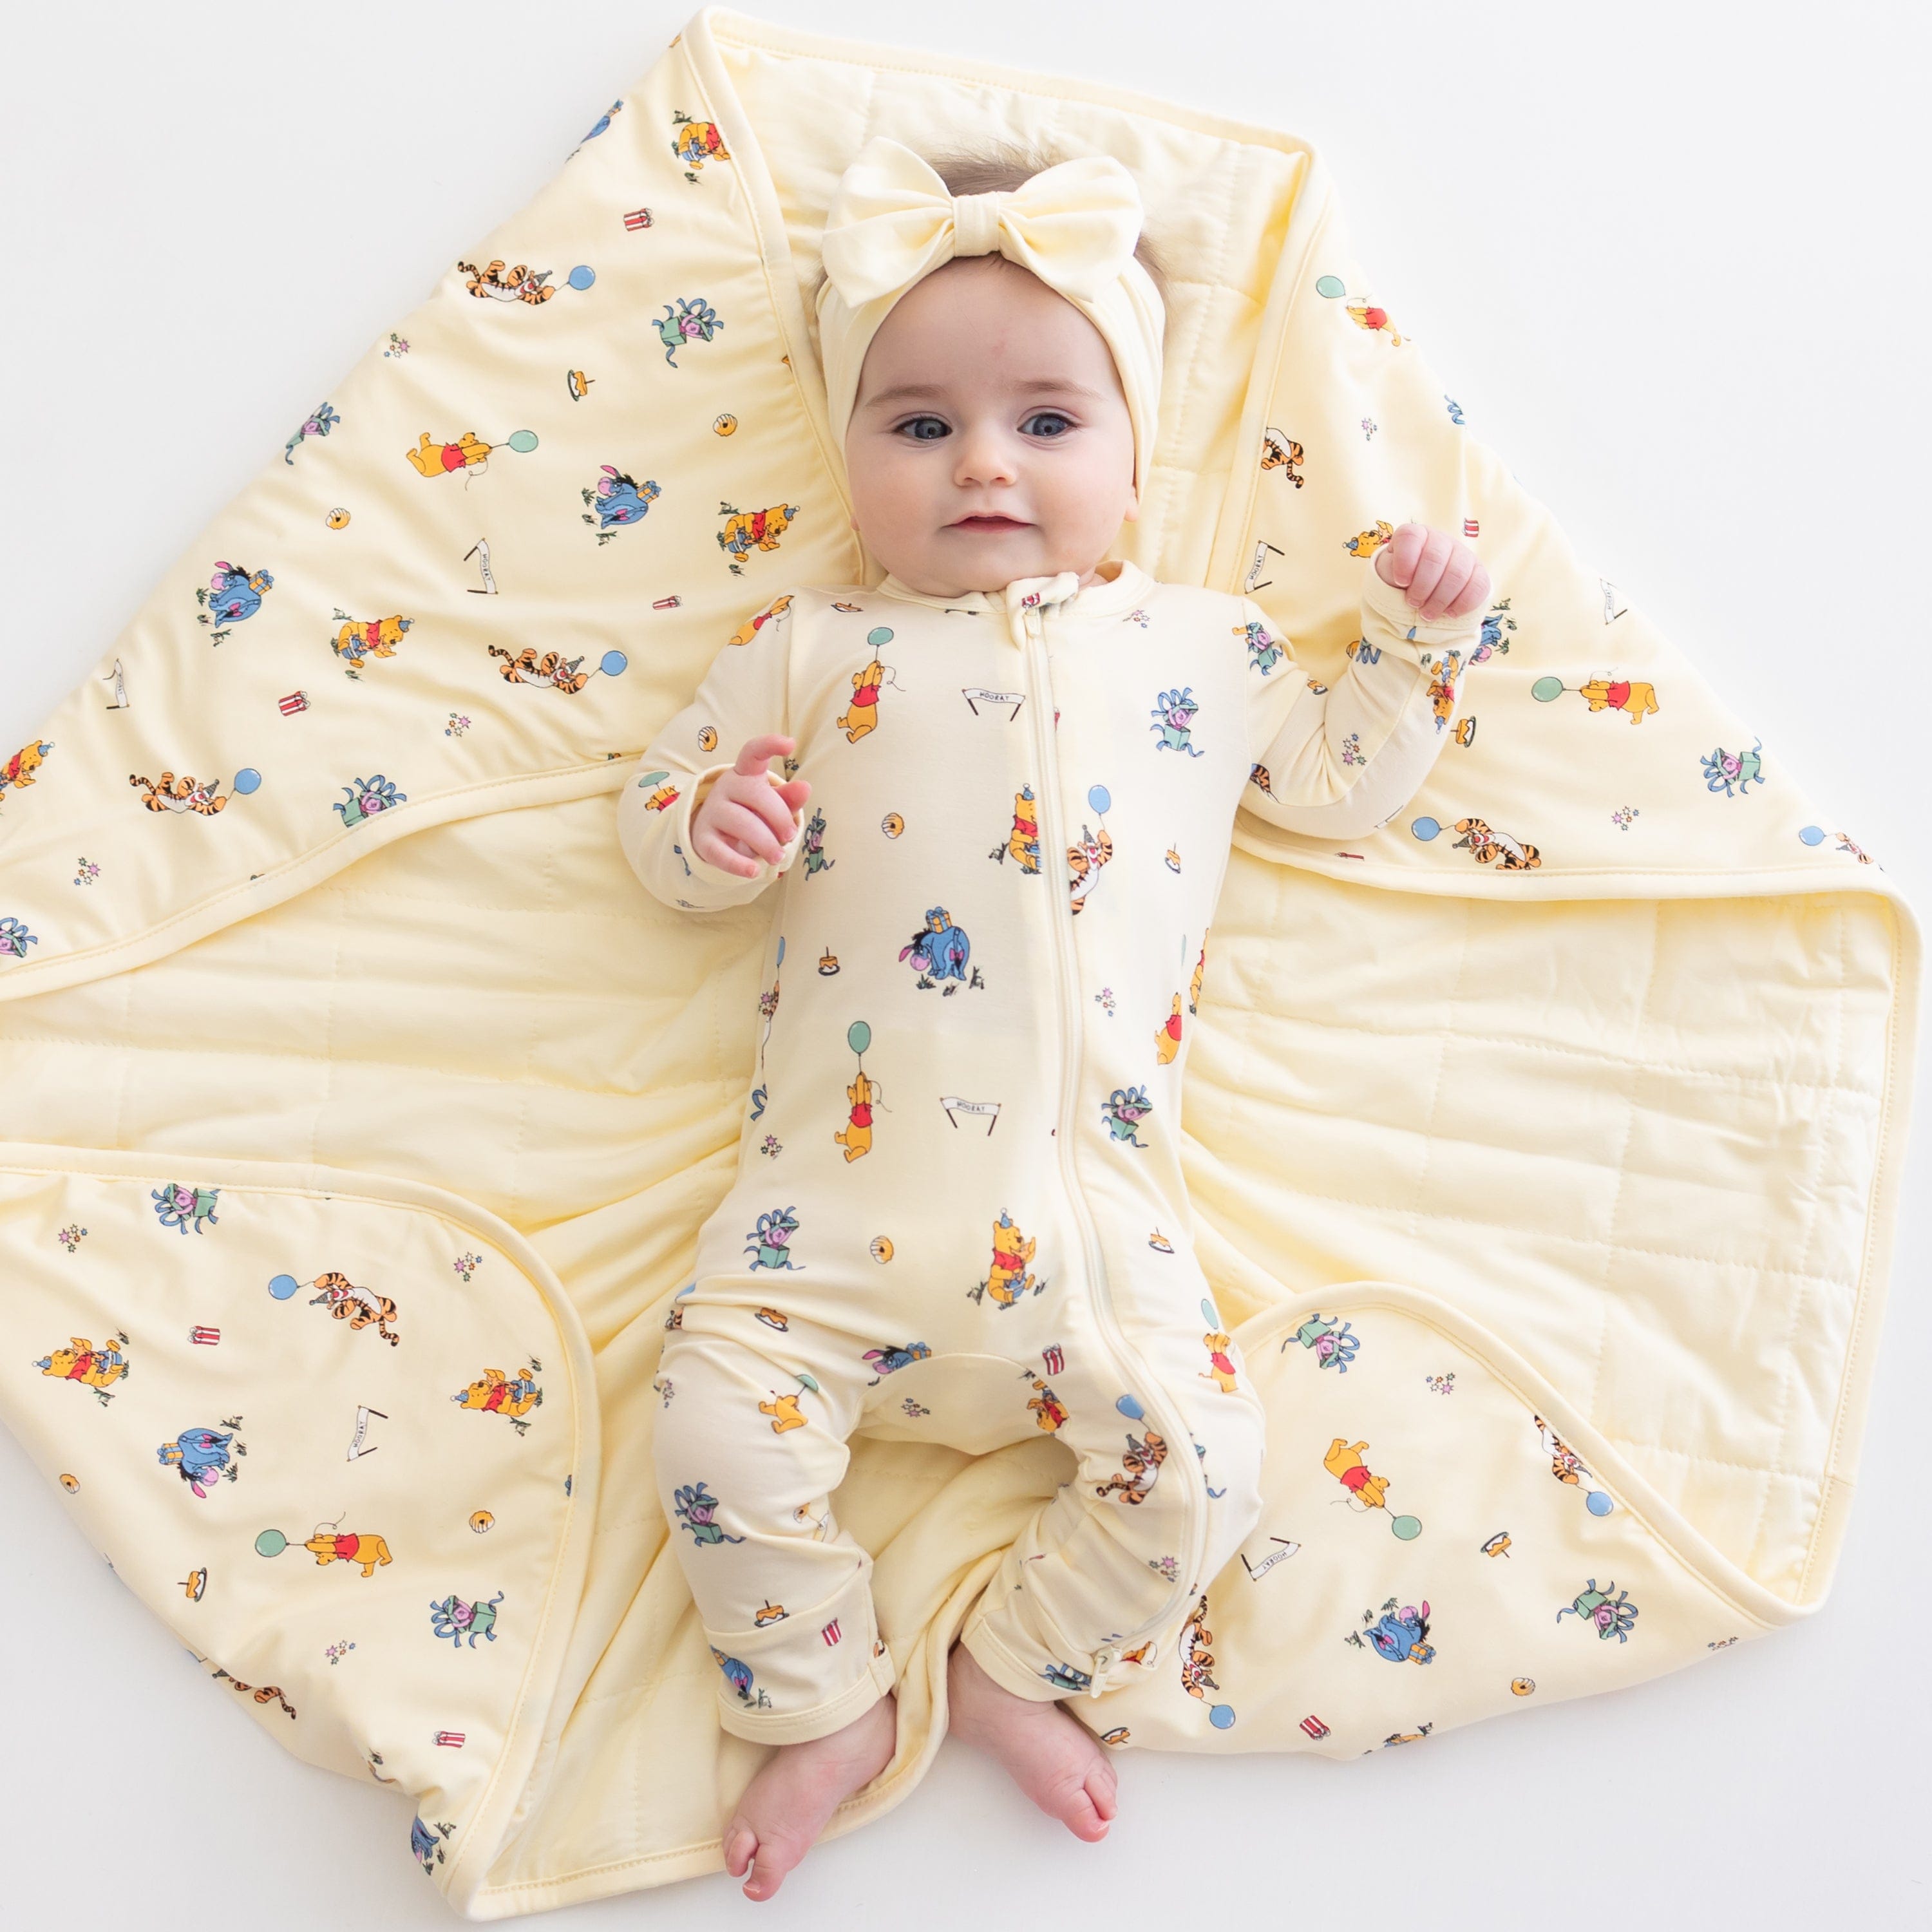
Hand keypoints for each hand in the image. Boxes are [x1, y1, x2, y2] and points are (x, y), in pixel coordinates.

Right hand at [690, 733, 810, 878]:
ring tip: (777, 856)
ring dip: (765, 843)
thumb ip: (789, 798)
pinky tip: (753, 872)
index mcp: (745, 773)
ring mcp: (712, 813)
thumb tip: (805, 787)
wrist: (715, 838)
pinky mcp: (703, 840)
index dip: (769, 745)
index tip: (790, 744)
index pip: (753, 752)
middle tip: (790, 836)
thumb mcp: (773, 805)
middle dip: (779, 817)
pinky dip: (738, 864)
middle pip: (755, 795)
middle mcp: (725, 788)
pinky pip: (719, 852)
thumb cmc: (753, 816)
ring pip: (740, 824)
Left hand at [1374, 522, 1489, 621]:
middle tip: (1413, 604)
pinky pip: (1479, 586)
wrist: (1420, 590)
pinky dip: (1463, 603)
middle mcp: (1441, 540)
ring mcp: (1463, 554)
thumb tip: (1403, 583)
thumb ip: (1389, 572)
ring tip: (1427, 614)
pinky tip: (1450, 613)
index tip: (1400, 582)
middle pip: (1435, 558)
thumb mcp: (1387, 573)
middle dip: (1422, 587)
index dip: (1405, 561)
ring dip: (1440, 600)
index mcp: (1416, 536)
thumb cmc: (1401, 580)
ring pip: (1458, 574)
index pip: (1411, 537)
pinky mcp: (1478, 572)